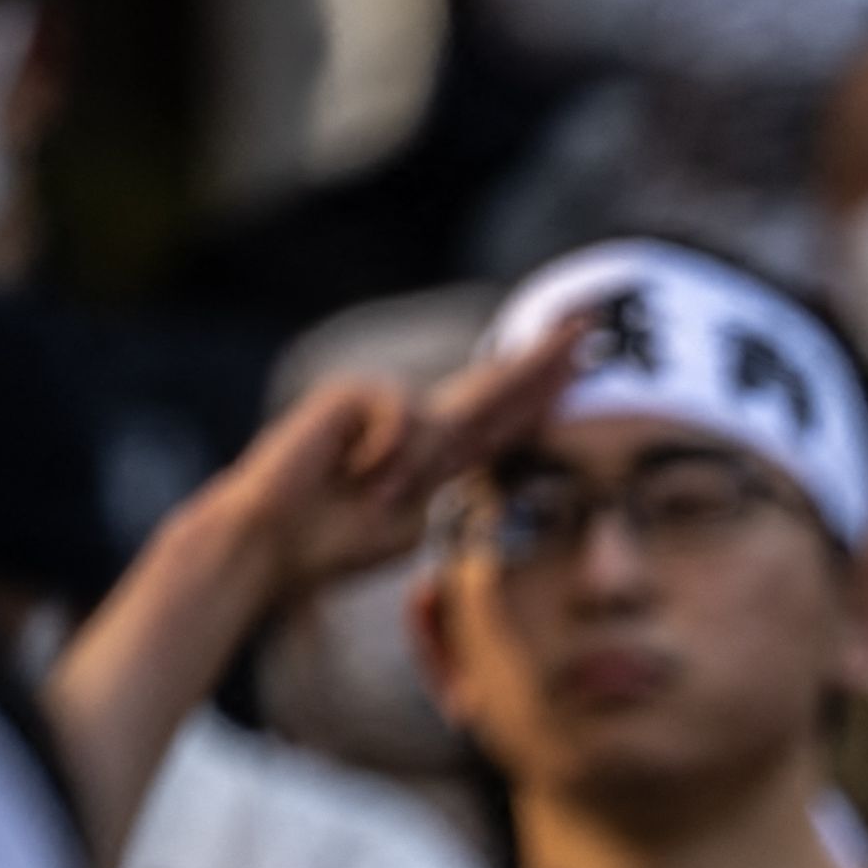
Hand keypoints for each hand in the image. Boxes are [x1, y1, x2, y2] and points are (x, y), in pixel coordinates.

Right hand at [193, 315, 586, 604]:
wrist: (278, 543)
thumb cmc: (338, 540)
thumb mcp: (415, 515)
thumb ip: (448, 478)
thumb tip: (472, 441)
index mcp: (439, 457)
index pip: (503, 419)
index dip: (543, 395)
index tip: (585, 370)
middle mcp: (417, 422)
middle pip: (493, 386)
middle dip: (541, 361)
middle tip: (589, 324)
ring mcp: (382, 402)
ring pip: (445, 419)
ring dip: (415, 468)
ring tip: (373, 495)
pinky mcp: (351, 393)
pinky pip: (403, 416)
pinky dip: (388, 451)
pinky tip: (355, 472)